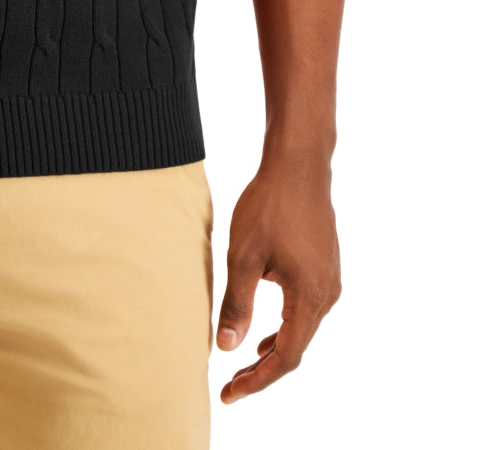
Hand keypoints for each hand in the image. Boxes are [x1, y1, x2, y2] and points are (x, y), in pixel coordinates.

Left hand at [215, 152, 341, 403]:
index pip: (286, 357)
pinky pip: (307, 310)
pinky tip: (265, 330)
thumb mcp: (244, 256)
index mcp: (310, 297)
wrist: (298, 166)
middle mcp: (327, 295)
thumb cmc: (269, 206)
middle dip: (263, 370)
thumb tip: (227, 348)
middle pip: (296, 348)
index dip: (257, 380)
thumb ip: (237, 304)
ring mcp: (330, 281)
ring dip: (274, 348)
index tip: (229, 393)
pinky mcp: (326, 268)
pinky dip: (285, 327)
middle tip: (231, 384)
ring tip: (244, 363)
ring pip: (302, 330)